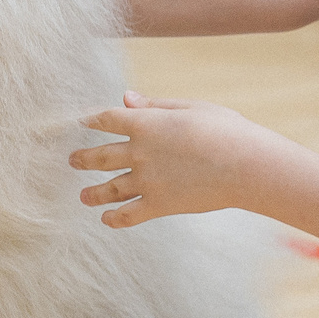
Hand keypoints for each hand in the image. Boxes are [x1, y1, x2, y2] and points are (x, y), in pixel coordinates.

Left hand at [72, 93, 295, 226]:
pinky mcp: (159, 204)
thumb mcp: (190, 107)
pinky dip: (114, 218)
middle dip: (83, 158)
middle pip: (100, 156)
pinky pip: (128, 214)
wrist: (245, 165)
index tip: (81, 121)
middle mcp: (139, 152)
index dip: (90, 119)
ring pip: (110, 188)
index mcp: (146, 123)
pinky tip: (106, 220)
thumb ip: (155, 104)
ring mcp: (147, 181)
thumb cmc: (225, 130)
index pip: (106, 119)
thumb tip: (126, 97)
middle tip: (72, 160)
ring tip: (83, 197)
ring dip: (93, 193)